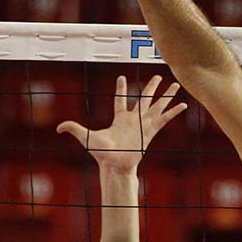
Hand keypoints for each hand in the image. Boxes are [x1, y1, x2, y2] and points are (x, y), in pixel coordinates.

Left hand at [57, 75, 185, 172]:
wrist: (116, 165)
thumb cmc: (102, 153)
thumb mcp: (86, 137)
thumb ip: (74, 128)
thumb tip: (58, 127)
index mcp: (119, 118)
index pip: (119, 100)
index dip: (120, 88)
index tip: (121, 78)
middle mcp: (133, 119)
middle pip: (144, 99)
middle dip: (151, 88)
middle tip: (158, 77)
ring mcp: (144, 124)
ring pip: (157, 105)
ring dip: (166, 95)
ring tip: (176, 85)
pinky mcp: (151, 131)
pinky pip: (165, 119)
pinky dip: (174, 112)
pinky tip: (183, 105)